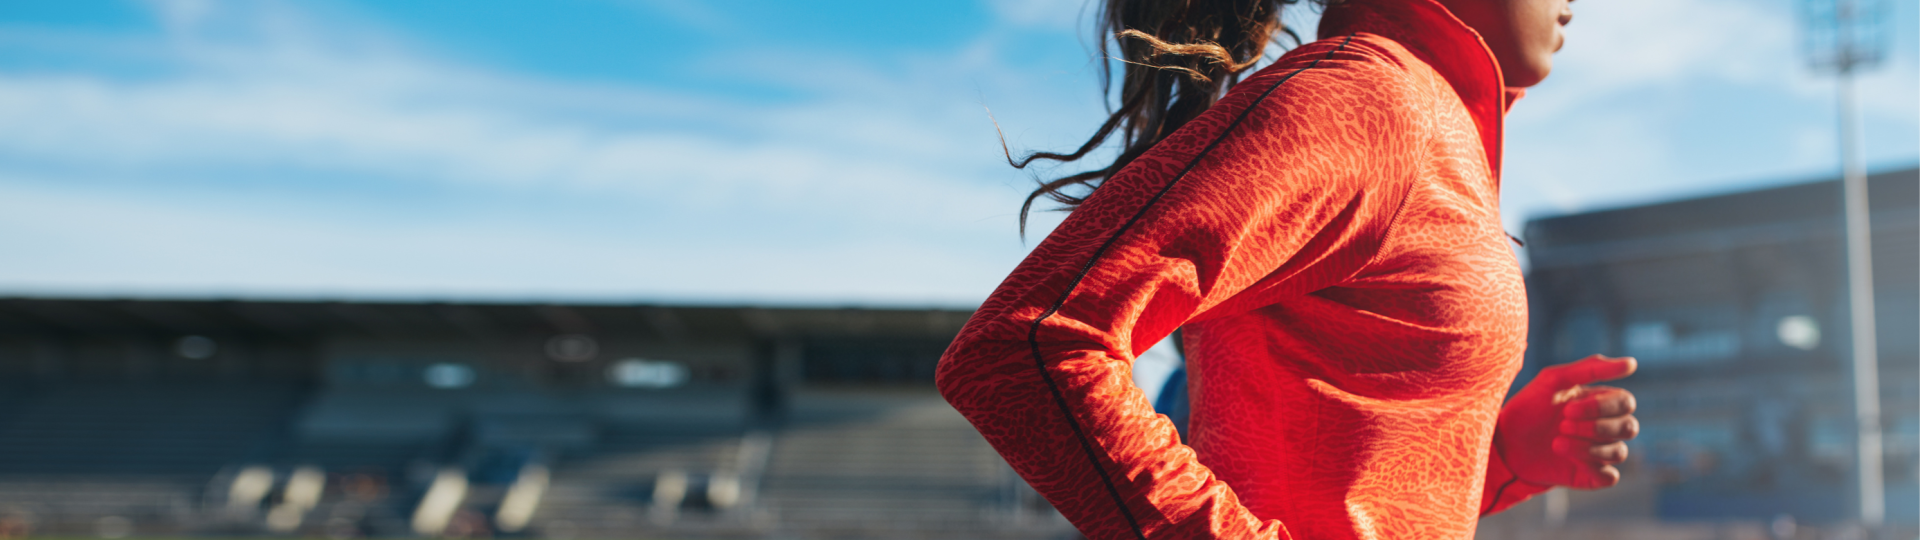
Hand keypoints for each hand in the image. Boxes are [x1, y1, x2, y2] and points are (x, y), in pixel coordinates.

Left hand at [1495, 355, 1638, 488]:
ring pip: (1619, 452)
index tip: (1567, 408)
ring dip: (1588, 446)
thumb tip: (1632, 363)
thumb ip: (1590, 368)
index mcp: (1601, 402)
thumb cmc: (1529, 407)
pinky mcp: (1592, 475)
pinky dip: (1591, 466)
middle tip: (1563, 425)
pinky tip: (1566, 457)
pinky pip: (1610, 475)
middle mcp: (1607, 427)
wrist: (1505, 442)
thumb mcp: (1553, 380)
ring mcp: (1600, 452)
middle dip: (1595, 427)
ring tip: (1557, 442)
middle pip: (1629, 427)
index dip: (1601, 407)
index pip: (1625, 402)